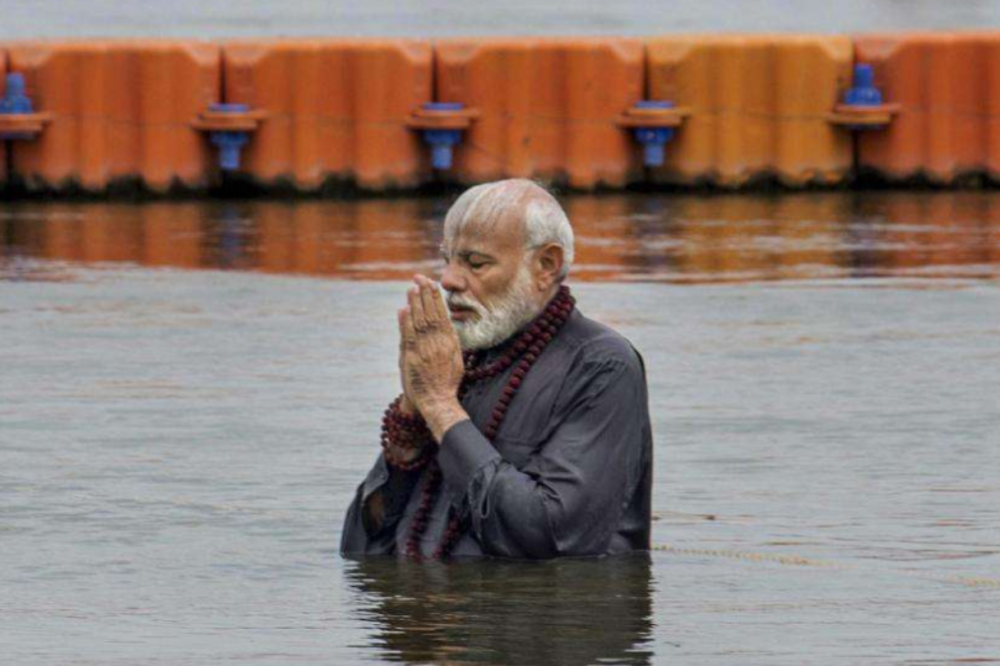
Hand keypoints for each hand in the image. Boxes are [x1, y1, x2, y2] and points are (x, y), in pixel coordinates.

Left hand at [399, 275, 468, 440]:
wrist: (438, 401)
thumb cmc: (446, 382)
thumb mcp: (455, 358)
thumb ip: (449, 340)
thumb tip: (445, 322)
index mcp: (449, 342)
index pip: (441, 314)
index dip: (435, 298)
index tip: (431, 284)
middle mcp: (437, 343)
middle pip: (430, 314)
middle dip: (425, 294)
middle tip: (420, 277)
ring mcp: (424, 350)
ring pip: (419, 321)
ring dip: (415, 303)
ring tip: (412, 288)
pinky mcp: (411, 357)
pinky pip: (409, 335)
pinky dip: (406, 321)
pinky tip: (405, 309)